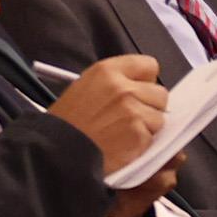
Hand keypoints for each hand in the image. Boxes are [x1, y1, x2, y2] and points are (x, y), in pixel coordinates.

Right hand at [46, 53, 168, 182]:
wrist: (57, 151)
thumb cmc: (67, 124)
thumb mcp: (85, 88)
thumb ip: (115, 83)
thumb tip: (142, 88)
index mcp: (107, 71)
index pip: (149, 65)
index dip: (146, 81)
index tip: (140, 91)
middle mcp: (123, 88)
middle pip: (160, 93)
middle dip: (150, 107)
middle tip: (129, 119)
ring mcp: (133, 112)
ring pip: (160, 118)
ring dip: (147, 128)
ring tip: (121, 134)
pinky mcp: (139, 135)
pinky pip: (153, 138)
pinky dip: (142, 145)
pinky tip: (122, 146)